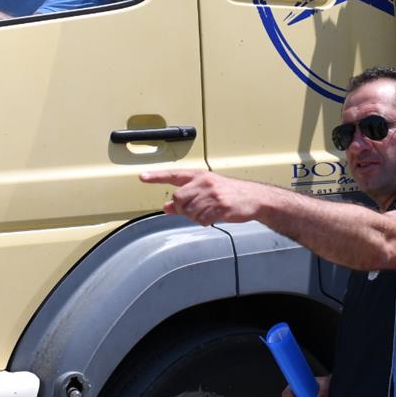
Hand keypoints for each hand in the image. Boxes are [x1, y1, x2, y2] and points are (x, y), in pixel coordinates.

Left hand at [139, 169, 267, 226]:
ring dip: (196, 217)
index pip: (173, 174)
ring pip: (189, 212)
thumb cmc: (229, 193)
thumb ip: (185, 198)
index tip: (142, 176)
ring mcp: (212, 194)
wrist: (254, 198)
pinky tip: (215, 216)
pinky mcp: (220, 206)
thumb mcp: (206, 190)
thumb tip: (166, 207)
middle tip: (196, 209)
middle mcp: (204, 182)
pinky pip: (202, 219)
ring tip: (209, 212)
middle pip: (178, 198)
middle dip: (183, 208)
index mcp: (199, 176)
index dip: (156, 176)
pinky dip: (206, 221)